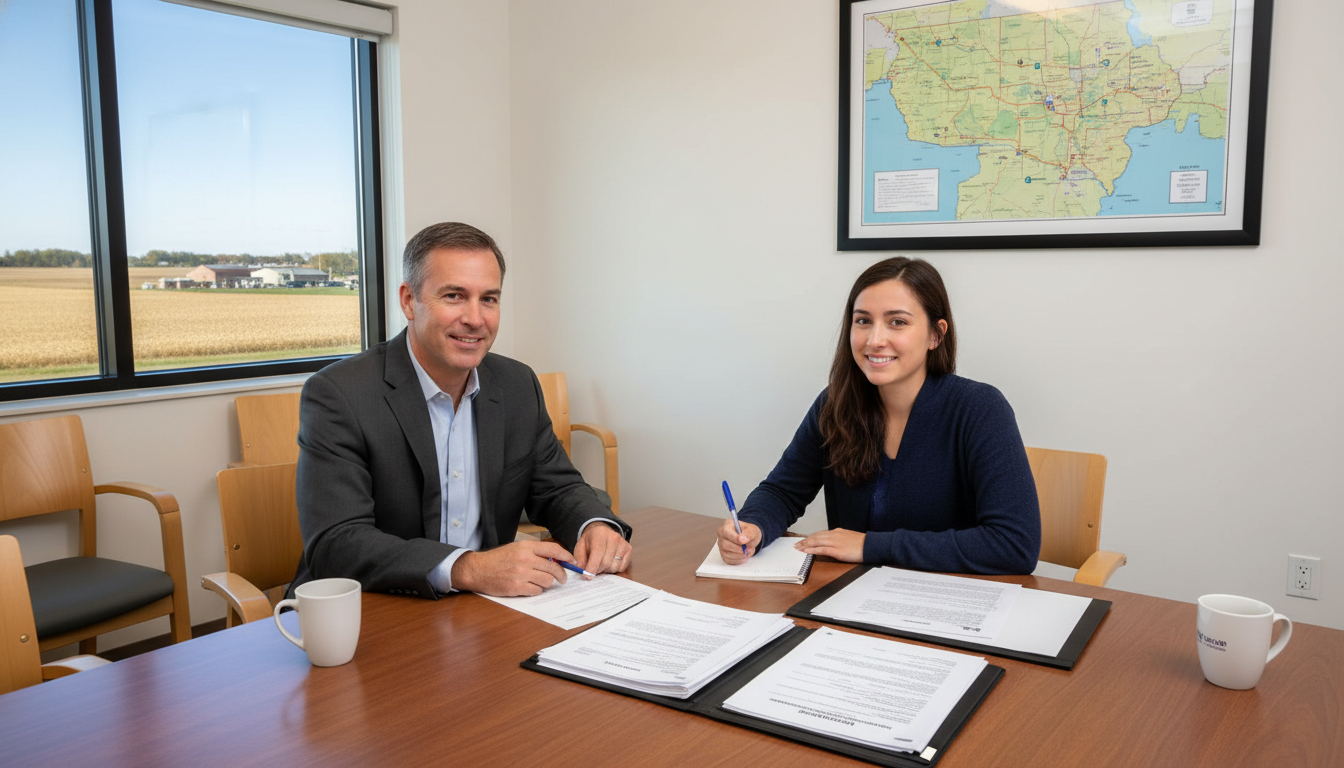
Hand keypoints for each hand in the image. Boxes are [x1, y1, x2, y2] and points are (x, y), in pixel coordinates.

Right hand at [450, 540, 572, 595]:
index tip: (572, 561)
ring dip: (547, 583)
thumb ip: (534, 552)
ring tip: (539, 581)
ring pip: (547, 581)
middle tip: (562, 578)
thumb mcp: (516, 548)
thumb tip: (556, 559)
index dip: (566, 556)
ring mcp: (521, 574)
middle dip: (561, 575)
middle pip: (554, 568)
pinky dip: (536, 590)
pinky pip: (537, 591)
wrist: (478, 570)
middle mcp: (525, 559)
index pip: (553, 549)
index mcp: (526, 547)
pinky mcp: (516, 587)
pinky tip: (529, 586)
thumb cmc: (498, 559)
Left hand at [573, 522, 631, 573]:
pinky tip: (610, 562)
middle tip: (593, 569)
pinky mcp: (629, 549)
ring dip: (606, 570)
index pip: (597, 554)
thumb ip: (580, 560)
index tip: (587, 577)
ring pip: (614, 567)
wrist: (601, 532)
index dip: (591, 568)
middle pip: (606, 563)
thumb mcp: (580, 547)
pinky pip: (622, 568)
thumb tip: (581, 572)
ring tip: (601, 564)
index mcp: (599, 534)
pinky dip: (614, 569)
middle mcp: (613, 537)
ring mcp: (623, 543)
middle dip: (598, 570)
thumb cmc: (590, 542)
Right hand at [716, 518, 761, 564]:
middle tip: (750, 549)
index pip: (726, 532)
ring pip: (726, 554)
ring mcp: (721, 545)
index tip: (743, 542)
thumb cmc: (749, 533)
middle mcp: (721, 535)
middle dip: (739, 549)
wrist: (750, 539)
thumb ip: (748, 534)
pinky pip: (728, 560)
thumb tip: (741, 539)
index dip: (734, 538)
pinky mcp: (723, 554)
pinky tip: (744, 556)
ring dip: (740, 555)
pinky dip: (738, 560)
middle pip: (725, 544)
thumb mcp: (752, 531)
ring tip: (749, 551)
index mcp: (728, 525)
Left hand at [795, 528, 865, 561]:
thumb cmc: (863, 543)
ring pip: (816, 542)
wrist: (871, 545)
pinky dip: (812, 550)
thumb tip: (833, 542)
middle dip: (805, 541)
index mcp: (837, 532)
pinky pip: (821, 550)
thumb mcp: (849, 538)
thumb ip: (840, 538)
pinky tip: (806, 551)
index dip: (810, 537)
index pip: (820, 533)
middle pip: (815, 537)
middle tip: (796, 544)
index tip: (804, 540)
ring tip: (798, 548)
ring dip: (805, 545)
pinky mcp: (837, 551)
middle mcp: (834, 535)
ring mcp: (835, 542)